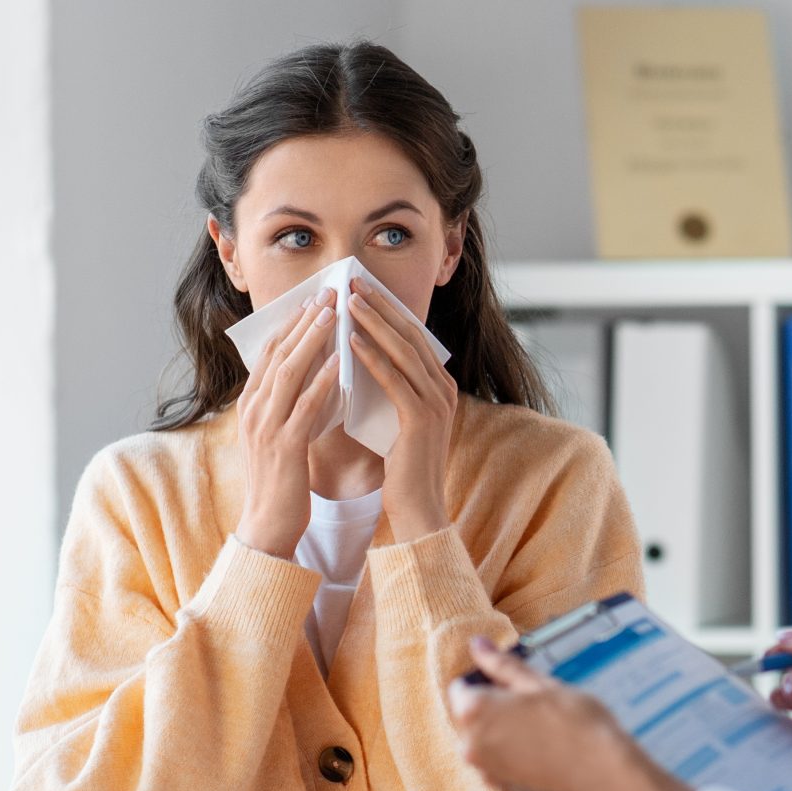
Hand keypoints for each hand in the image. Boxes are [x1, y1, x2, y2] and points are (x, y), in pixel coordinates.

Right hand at [233, 295, 343, 558]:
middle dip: (303, 322)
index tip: (313, 300)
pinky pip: (305, 407)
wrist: (267, 528)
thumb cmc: (280, 483)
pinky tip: (342, 362)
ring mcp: (266, 428)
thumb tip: (315, 377)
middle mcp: (254, 411)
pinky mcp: (285, 448)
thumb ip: (291, 406)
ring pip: (288, 373)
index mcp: (252, 406)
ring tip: (333, 315)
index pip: (270, 354)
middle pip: (278, 355)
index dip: (291, 325)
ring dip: (312, 341)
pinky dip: (323, 381)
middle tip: (327, 294)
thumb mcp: (281, 435)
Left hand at [347, 275, 457, 542]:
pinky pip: (394, 379)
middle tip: (352, 281)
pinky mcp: (421, 419)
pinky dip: (372, 356)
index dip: (387, 310)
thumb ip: (388, 390)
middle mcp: (443, 389)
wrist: (418, 509)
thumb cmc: (400, 468)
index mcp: (439, 387)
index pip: (412, 338)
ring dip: (373, 323)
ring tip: (347, 301)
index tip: (362, 288)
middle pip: (409, 336)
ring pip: (402, 351)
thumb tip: (358, 359)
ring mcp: (436, 403)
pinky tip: (350, 339)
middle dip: (380, 306)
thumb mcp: (396, 419)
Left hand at [447, 638, 694, 790]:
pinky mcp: (501, 786)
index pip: (461, 687)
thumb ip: (501, 665)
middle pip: (470, 714)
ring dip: (502, 728)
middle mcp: (469, 743)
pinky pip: (497, 758)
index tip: (513, 682)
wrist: (605, 775)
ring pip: (484, 737)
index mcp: (473, 711)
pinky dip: (511, 750)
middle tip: (534, 702)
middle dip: (493, 705)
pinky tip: (542, 746)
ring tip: (542, 724)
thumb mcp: (539, 684)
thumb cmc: (576, 724)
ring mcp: (484, 768)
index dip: (486, 679)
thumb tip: (477, 644)